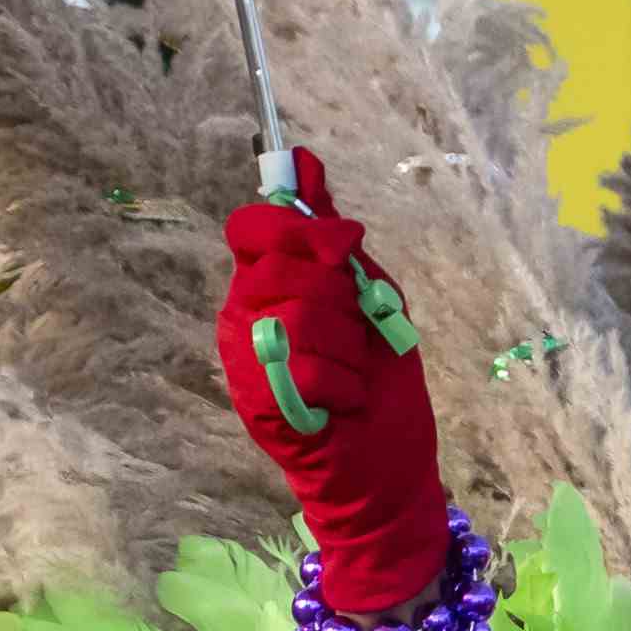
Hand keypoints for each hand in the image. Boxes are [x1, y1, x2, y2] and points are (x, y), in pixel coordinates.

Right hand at [216, 152, 454, 612]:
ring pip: (295, 313)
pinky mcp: (254, 401)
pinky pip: (300, 365)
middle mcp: (242, 315)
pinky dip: (341, 384)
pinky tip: (345, 403)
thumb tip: (302, 161)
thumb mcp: (369, 295)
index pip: (258, 225)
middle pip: (282, 265)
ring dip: (345, 347)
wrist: (388, 470)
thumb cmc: (379, 384)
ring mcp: (242, 359)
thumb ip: (332, 235)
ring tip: (351, 376)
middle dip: (339, 299)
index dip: (307, 233)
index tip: (348, 256)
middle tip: (355, 338)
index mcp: (267, 283)